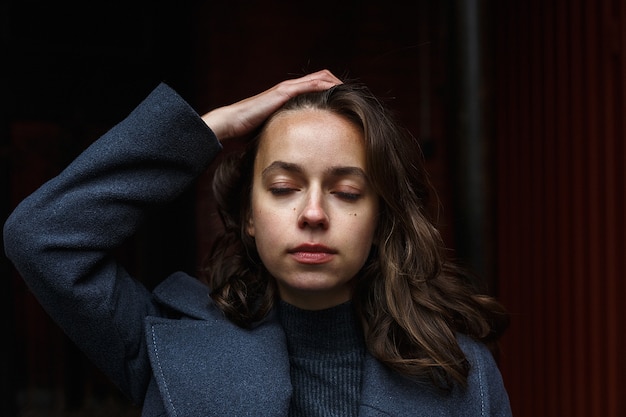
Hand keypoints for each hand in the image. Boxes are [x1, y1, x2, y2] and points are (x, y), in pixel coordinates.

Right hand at [201, 69, 341, 141]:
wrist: (232, 122)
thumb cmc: (248, 128)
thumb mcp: (274, 128)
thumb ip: (286, 131)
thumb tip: (297, 148)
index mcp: (289, 95)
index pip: (316, 85)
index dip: (332, 89)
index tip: (346, 100)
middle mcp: (290, 87)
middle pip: (322, 77)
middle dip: (339, 84)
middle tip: (354, 96)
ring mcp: (287, 88)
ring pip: (320, 77)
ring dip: (337, 83)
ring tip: (352, 92)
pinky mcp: (284, 91)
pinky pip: (311, 84)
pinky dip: (326, 86)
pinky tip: (339, 93)